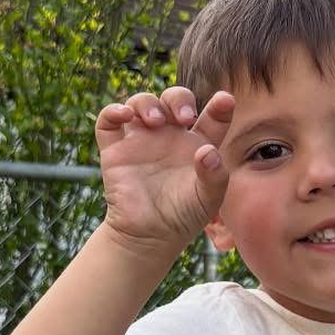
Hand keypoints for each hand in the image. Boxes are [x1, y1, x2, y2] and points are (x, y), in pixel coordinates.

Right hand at [94, 87, 234, 256]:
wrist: (151, 235)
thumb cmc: (185, 215)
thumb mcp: (209, 199)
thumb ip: (215, 175)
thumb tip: (207, 151)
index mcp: (198, 145)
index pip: (212, 118)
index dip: (220, 106)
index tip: (225, 100)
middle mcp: (171, 137)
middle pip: (174, 100)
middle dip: (178, 99)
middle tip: (184, 117)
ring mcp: (142, 140)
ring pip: (141, 103)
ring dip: (147, 103)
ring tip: (156, 121)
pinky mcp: (116, 149)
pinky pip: (108, 121)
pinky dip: (113, 111)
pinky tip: (124, 115)